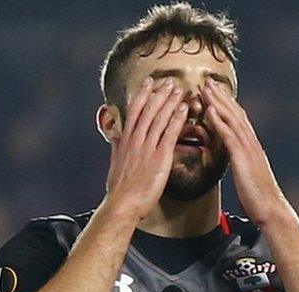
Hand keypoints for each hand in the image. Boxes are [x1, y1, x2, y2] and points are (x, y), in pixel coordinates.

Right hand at [105, 77, 187, 219]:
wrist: (123, 204)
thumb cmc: (119, 188)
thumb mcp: (114, 162)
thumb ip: (116, 145)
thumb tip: (114, 134)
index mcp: (125, 140)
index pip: (134, 111)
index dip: (143, 95)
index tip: (149, 82)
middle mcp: (136, 140)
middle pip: (149, 110)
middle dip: (160, 94)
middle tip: (169, 81)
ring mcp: (147, 147)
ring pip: (160, 119)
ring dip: (170, 102)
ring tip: (179, 90)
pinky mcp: (159, 157)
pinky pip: (170, 134)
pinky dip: (177, 120)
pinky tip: (184, 109)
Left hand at [201, 78, 287, 225]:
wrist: (271, 210)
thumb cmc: (258, 198)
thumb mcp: (248, 176)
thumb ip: (242, 164)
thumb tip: (237, 160)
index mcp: (252, 147)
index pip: (239, 120)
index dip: (227, 104)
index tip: (215, 92)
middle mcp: (252, 143)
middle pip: (235, 113)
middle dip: (221, 96)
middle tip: (207, 81)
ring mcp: (249, 149)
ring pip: (232, 119)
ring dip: (217, 102)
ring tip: (205, 88)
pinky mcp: (243, 158)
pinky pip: (229, 136)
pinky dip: (218, 121)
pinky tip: (208, 111)